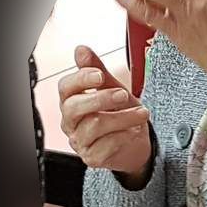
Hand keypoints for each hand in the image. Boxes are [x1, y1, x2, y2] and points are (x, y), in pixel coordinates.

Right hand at [58, 45, 152, 179]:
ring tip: (141, 113)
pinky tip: (134, 130)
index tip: (99, 75)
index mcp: (72, 100)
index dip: (80, 79)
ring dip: (123, 117)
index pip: (65, 88)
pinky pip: (106, 145)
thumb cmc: (120, 113)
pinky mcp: (92, 157)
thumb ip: (97, 70)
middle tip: (124, 95)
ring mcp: (79, 141)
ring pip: (94, 125)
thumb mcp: (113, 88)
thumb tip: (81, 49)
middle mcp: (71, 122)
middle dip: (100, 98)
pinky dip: (124, 135)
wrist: (135, 143)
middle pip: (73, 107)